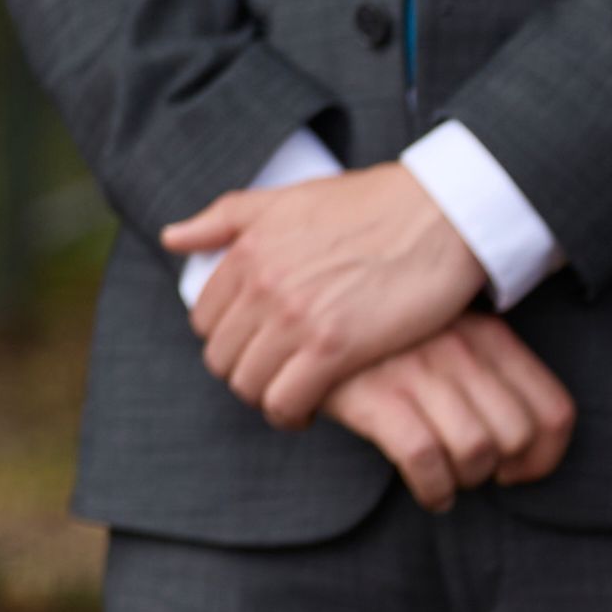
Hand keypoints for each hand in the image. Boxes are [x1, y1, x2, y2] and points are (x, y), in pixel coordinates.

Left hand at [165, 159, 489, 423]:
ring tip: (291, 393)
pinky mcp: (335, 348)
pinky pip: (285, 401)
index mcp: (247, 250)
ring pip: (248, 384)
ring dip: (265, 396)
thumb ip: (225, 219)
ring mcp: (295, 317)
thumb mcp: (288, 198)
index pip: (204, 318)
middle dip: (242, 370)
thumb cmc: (371, 204)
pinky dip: (290, 413)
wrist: (440, 213)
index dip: (225, 338)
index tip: (253, 345)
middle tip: (273, 374)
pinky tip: (311, 409)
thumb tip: (171, 237)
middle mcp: (262, 284)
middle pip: (221, 357)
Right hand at [314, 312, 575, 512]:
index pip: (555, 411)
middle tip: (475, 474)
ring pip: (476, 451)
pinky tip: (429, 493)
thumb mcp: (447, 333)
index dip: (546, 457)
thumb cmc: (384, 336)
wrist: (306, 311)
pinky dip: (433, 489)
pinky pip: (425, 459)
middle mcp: (461, 350)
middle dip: (501, 471)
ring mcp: (417, 371)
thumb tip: (523, 439)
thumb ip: (486, 370)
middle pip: (517, 438)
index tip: (519, 471)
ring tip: (448, 481)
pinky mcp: (375, 395)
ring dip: (465, 480)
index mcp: (489, 335)